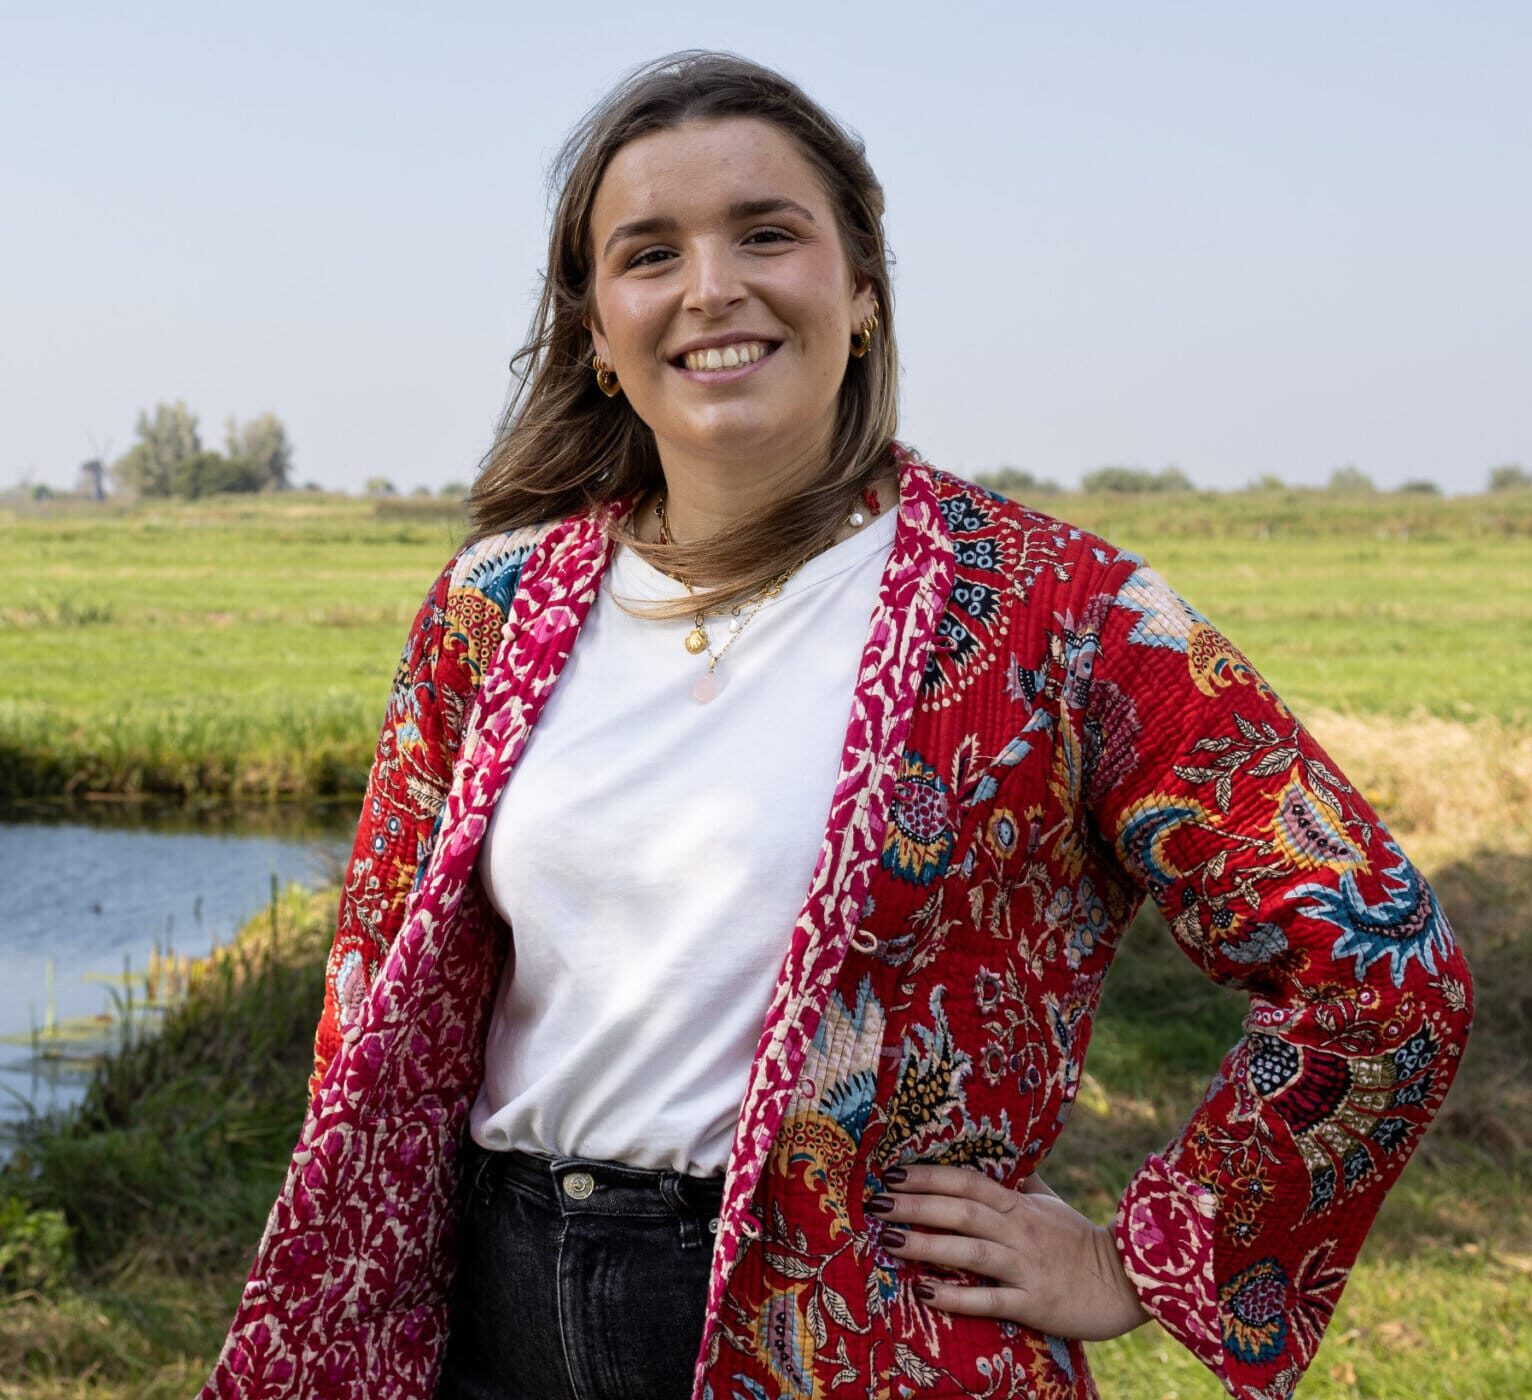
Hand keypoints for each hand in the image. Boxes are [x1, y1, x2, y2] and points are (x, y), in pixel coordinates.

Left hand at [873, 1163, 1148, 1341]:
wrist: (1127, 1282)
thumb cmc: (1080, 1240)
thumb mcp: (1051, 1204)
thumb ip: (1020, 1182)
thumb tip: (996, 1158)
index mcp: (1020, 1204)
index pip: (968, 1182)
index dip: (930, 1176)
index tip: (893, 1173)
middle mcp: (1019, 1230)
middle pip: (962, 1211)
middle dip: (916, 1205)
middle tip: (876, 1202)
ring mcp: (1026, 1267)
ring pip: (970, 1250)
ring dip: (927, 1244)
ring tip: (890, 1239)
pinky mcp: (1034, 1303)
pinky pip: (990, 1299)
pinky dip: (957, 1296)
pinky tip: (925, 1291)